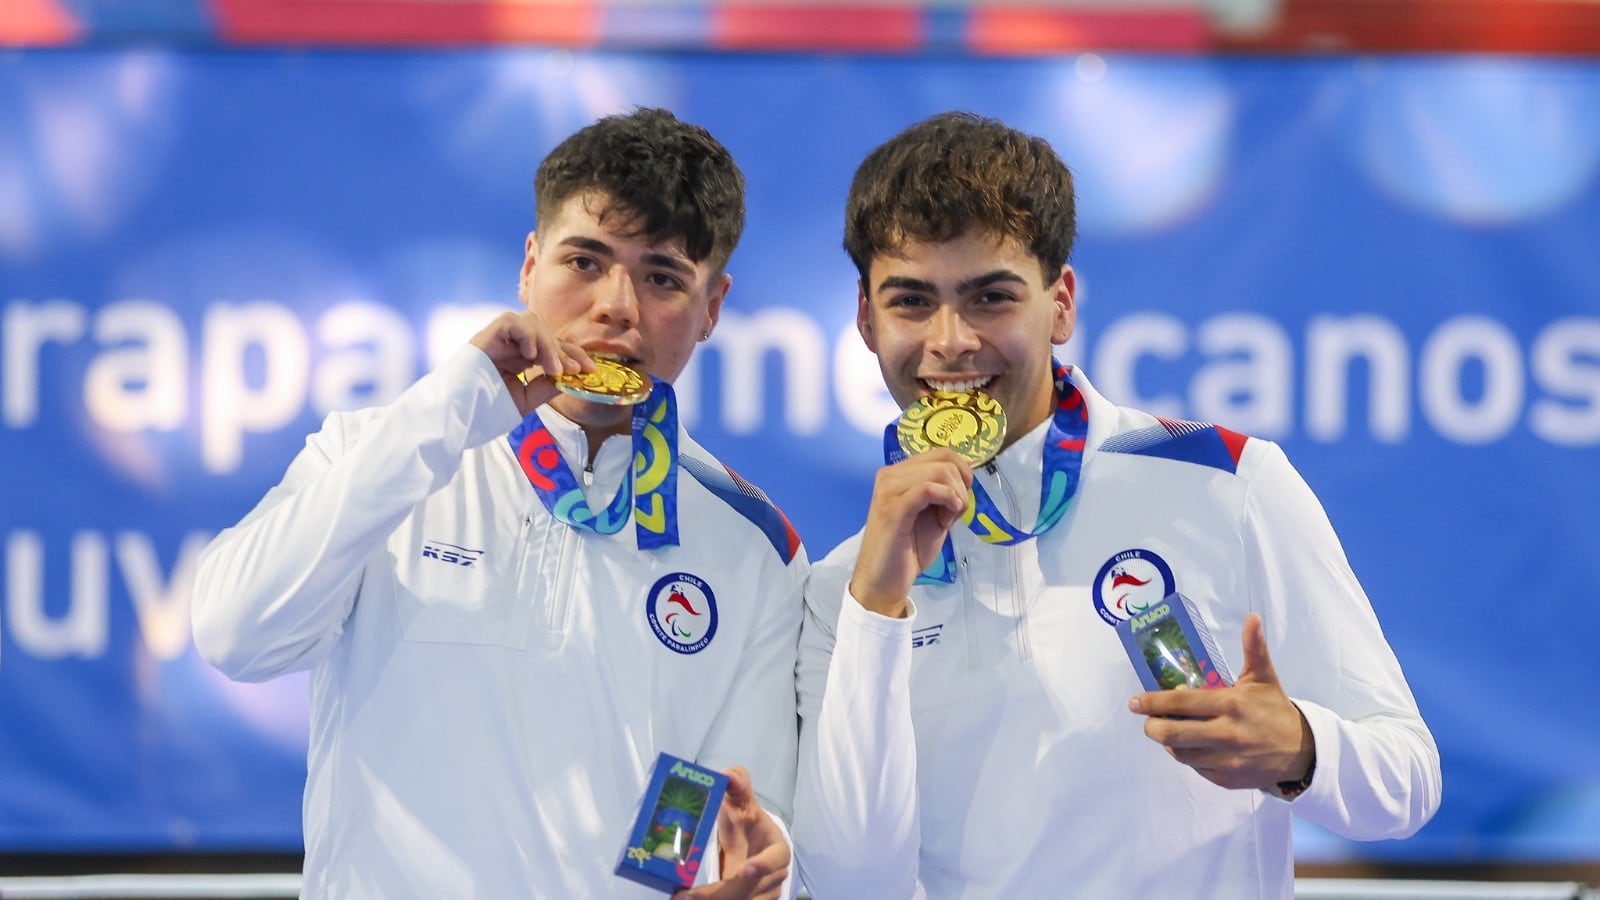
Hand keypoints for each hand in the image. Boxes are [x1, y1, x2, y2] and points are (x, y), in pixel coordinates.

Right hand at [468, 311, 591, 415]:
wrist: (453, 419)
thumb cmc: (482, 413)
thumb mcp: (523, 401)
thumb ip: (545, 388)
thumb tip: (569, 377)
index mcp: (516, 359)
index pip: (549, 347)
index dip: (571, 354)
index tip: (589, 369)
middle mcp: (507, 346)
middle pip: (543, 330)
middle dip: (563, 349)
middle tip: (574, 369)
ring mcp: (495, 340)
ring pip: (530, 321)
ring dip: (547, 343)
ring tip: (552, 368)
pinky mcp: (484, 337)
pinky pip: (510, 321)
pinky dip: (526, 335)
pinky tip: (529, 356)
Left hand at [672, 766, 788, 899]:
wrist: (748, 842)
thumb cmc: (744, 820)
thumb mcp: (741, 801)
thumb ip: (737, 785)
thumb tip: (728, 774)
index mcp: (777, 849)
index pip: (775, 859)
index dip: (762, 865)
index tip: (743, 869)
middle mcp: (774, 876)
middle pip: (749, 889)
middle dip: (720, 894)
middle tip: (690, 895)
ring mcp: (765, 894)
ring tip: (683, 899)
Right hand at [849, 449, 972, 617]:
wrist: (883, 582)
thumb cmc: (907, 551)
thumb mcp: (933, 515)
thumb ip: (944, 493)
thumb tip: (968, 473)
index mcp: (899, 473)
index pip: (943, 453)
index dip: (963, 474)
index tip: (958, 503)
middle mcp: (890, 475)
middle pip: (946, 459)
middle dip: (962, 486)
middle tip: (953, 514)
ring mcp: (889, 490)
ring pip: (940, 472)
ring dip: (955, 497)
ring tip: (945, 521)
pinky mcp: (893, 508)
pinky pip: (928, 488)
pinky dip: (947, 501)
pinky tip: (945, 521)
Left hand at [1128, 613, 1314, 790]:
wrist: (1302, 751)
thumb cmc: (1275, 710)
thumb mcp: (1264, 677)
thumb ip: (1254, 648)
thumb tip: (1252, 617)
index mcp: (1231, 704)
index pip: (1180, 703)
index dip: (1152, 703)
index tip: (1135, 702)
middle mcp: (1227, 734)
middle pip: (1173, 734)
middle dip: (1152, 727)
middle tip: (1148, 721)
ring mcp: (1227, 760)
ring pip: (1181, 754)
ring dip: (1169, 743)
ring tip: (1168, 732)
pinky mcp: (1228, 780)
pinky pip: (1196, 769)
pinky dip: (1189, 757)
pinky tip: (1190, 747)